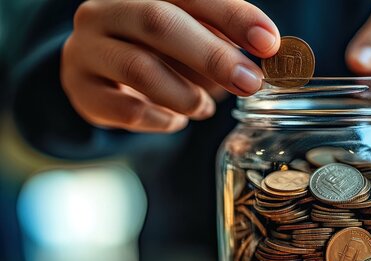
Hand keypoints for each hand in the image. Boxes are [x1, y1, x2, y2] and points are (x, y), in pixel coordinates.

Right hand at [61, 0, 279, 132]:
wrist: (101, 75)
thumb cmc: (159, 51)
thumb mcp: (193, 36)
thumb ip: (226, 37)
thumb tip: (269, 51)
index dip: (233, 17)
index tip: (269, 43)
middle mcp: (108, 9)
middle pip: (160, 23)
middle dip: (213, 56)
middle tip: (249, 82)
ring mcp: (88, 48)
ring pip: (140, 69)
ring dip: (186, 95)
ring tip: (205, 107)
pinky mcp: (81, 88)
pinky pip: (125, 109)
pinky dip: (161, 119)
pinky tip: (175, 120)